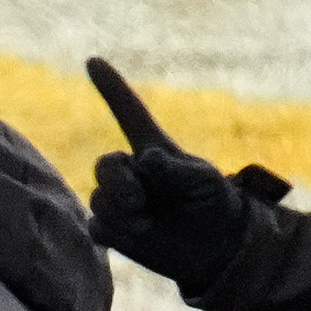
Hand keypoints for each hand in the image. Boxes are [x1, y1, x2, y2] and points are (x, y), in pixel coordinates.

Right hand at [83, 57, 291, 291]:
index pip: (129, 113)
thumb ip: (175, 169)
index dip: (112, 88)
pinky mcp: (113, 229)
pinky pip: (97, 226)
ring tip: (149, 223)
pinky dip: (118, 232)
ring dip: (123, 212)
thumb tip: (145, 162)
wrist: (216, 249)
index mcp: (155, 152)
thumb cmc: (215, 206)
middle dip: (119, 183)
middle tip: (141, 200)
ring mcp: (120, 201)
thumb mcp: (204, 181)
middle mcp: (133, 173)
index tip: (93, 60)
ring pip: (99, 198)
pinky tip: (140, 234)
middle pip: (105, 165)